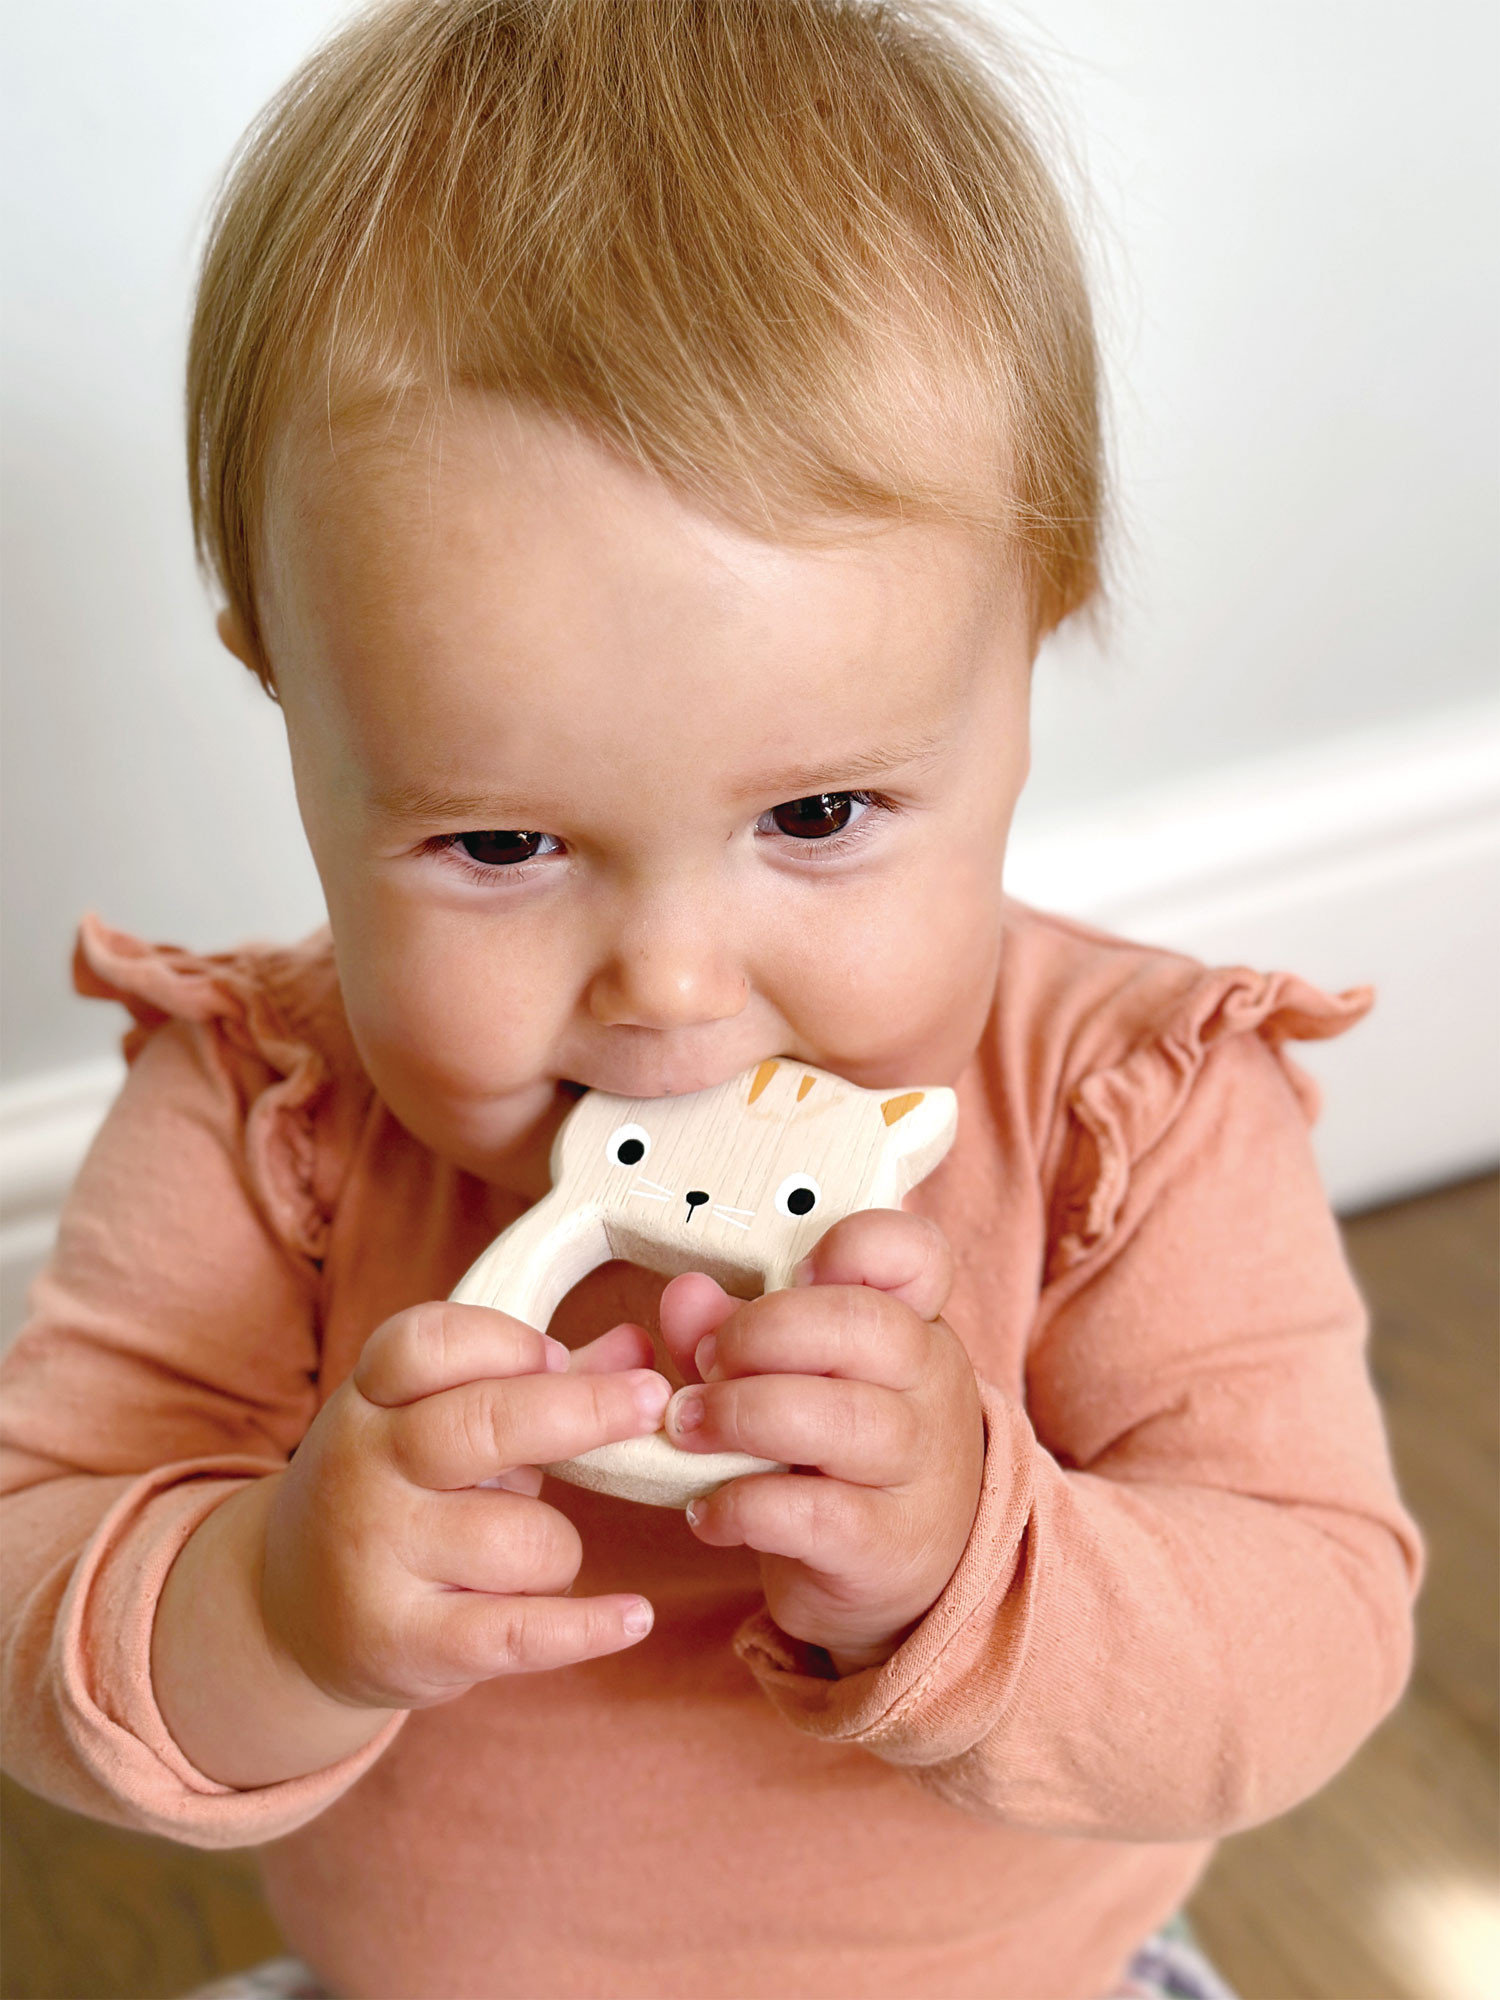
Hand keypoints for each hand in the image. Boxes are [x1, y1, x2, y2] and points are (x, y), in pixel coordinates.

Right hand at [259, 1305, 670, 1708]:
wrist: (287, 1613)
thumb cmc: (396, 1493)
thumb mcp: (435, 1423)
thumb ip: (536, 1385)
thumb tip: (637, 1347)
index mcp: (368, 1400)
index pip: (425, 1344)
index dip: (503, 1342)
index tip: (556, 1354)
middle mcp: (362, 1470)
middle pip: (481, 1425)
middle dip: (583, 1410)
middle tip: (654, 1400)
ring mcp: (377, 1557)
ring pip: (522, 1539)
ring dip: (561, 1549)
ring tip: (534, 1559)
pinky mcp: (402, 1640)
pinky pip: (517, 1632)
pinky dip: (588, 1627)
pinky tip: (634, 1616)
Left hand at [654, 1210, 983, 1674]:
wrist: (896, 1571)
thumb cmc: (839, 1453)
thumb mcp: (798, 1377)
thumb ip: (736, 1329)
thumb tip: (685, 1294)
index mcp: (913, 1323)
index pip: (915, 1254)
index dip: (851, 1247)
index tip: (791, 1273)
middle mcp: (930, 1386)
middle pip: (863, 1326)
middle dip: (761, 1333)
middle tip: (708, 1363)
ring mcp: (918, 1469)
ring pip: (840, 1419)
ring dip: (741, 1415)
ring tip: (689, 1428)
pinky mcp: (885, 1545)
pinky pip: (811, 1513)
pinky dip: (740, 1505)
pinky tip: (708, 1508)